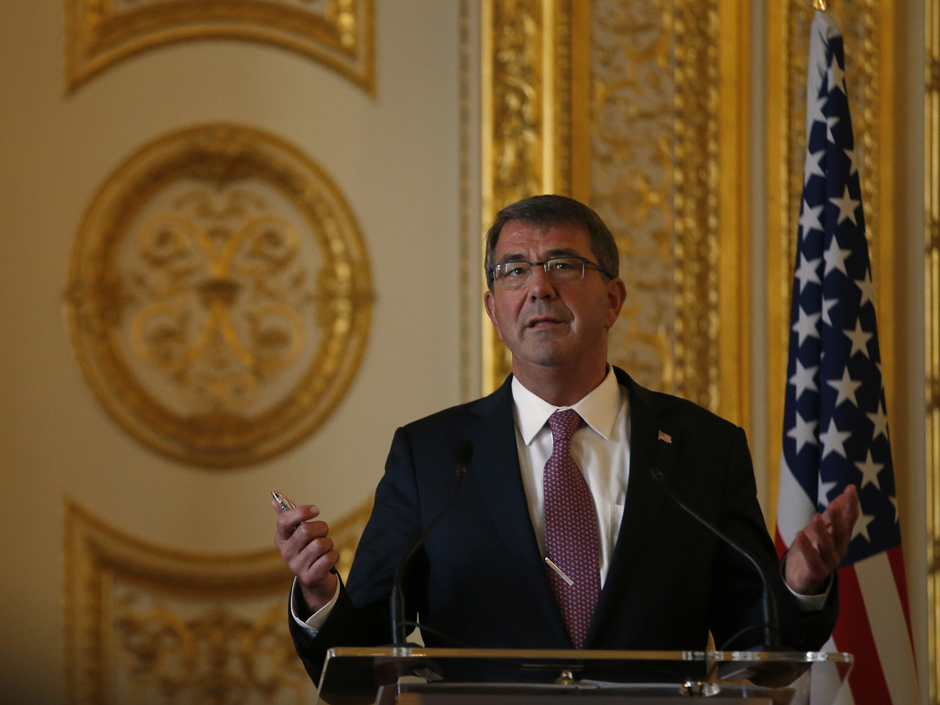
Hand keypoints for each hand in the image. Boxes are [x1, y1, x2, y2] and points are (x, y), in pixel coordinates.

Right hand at [273, 499, 338, 616]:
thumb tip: (274, 498)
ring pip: (321, 544)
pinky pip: (329, 557)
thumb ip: (289, 515)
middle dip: (321, 528)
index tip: (316, 510)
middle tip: (322, 533)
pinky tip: (327, 559)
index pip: (284, 521)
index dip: (301, 512)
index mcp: (281, 538)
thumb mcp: (296, 533)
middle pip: (306, 530)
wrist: (313, 579)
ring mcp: (296, 567)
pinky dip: (334, 555)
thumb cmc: (307, 548)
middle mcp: (285, 553)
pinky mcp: (309, 577)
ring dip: (329, 543)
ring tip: (324, 549)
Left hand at [784, 484, 859, 594]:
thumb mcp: (820, 530)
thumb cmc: (813, 550)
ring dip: (822, 531)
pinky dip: (807, 548)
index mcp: (841, 538)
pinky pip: (812, 560)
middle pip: (841, 533)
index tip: (851, 488)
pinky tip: (799, 534)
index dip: (851, 505)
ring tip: (816, 516)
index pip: (849, 520)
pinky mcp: (815, 572)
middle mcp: (838, 550)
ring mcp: (828, 562)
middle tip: (834, 503)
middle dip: (839, 518)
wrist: (800, 579)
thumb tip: (841, 496)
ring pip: (827, 546)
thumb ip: (831, 516)